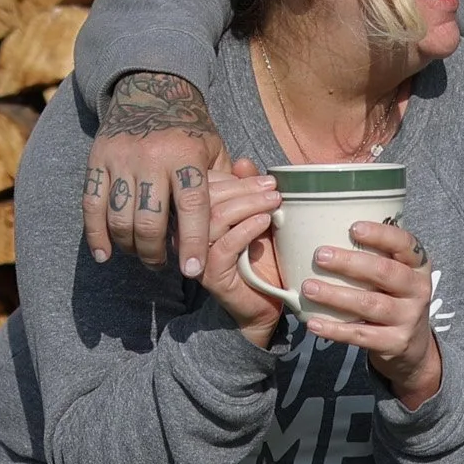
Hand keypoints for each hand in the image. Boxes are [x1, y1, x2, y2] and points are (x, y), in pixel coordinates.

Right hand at [83, 71, 222, 270]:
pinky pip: (91, 206)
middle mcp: (151, 158)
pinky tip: (105, 254)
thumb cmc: (190, 127)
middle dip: (156, 252)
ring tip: (142, 256)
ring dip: (131, 247)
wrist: (150, 89)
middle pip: (151, 220)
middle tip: (164, 266)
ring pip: (120, 218)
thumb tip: (253, 214)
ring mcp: (120, 159)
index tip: (193, 271)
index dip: (194, 241)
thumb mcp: (215, 148)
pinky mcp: (97, 161)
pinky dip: (96, 234)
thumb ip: (227, 183)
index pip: (192, 206)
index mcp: (186, 155)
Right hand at [198, 154, 285, 348]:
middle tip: (273, 187)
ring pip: (216, 219)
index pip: (206, 188)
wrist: (267, 302)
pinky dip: (247, 229)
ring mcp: (198, 254)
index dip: (235, 179)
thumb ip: (250, 191)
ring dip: (249, 206)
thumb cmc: (263, 257)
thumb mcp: (259, 216)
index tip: (266, 178)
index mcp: (196, 217)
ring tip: (273, 202)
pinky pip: (225, 246)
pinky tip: (264, 222)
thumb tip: (243, 162)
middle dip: (244, 189)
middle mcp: (189, 234)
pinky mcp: (211, 274)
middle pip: (208, 199)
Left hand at [296, 222, 439, 408]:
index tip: (353, 227)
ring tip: (309, 288)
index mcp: (419, 265)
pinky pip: (361, 335)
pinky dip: (335, 330)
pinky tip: (313, 323)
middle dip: (350, 263)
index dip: (381, 234)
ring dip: (336, 296)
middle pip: (385, 272)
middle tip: (320, 256)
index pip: (405, 243)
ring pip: (370, 304)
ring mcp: (409, 318)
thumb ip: (374, 254)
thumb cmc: (393, 296)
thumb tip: (324, 227)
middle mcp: (418, 289)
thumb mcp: (396, 273)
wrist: (412, 346)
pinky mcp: (395, 343)